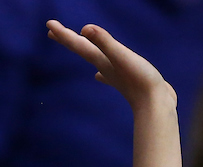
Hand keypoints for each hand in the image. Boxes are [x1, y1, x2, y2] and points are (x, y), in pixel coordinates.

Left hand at [46, 21, 175, 110]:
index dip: (63, 34)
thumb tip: (84, 28)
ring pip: (94, 58)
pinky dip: (101, 69)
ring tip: (77, 42)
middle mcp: (104, 67)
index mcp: (101, 60)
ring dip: (84, 49)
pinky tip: (98, 75)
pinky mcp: (126, 79)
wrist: (154, 106)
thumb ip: (104, 42)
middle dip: (67, 39)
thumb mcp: (121, 56)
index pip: (78, 44)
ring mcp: (114, 74)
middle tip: (51, 31)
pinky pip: (108, 71)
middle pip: (82, 49)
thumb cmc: (139, 80)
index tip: (49, 24)